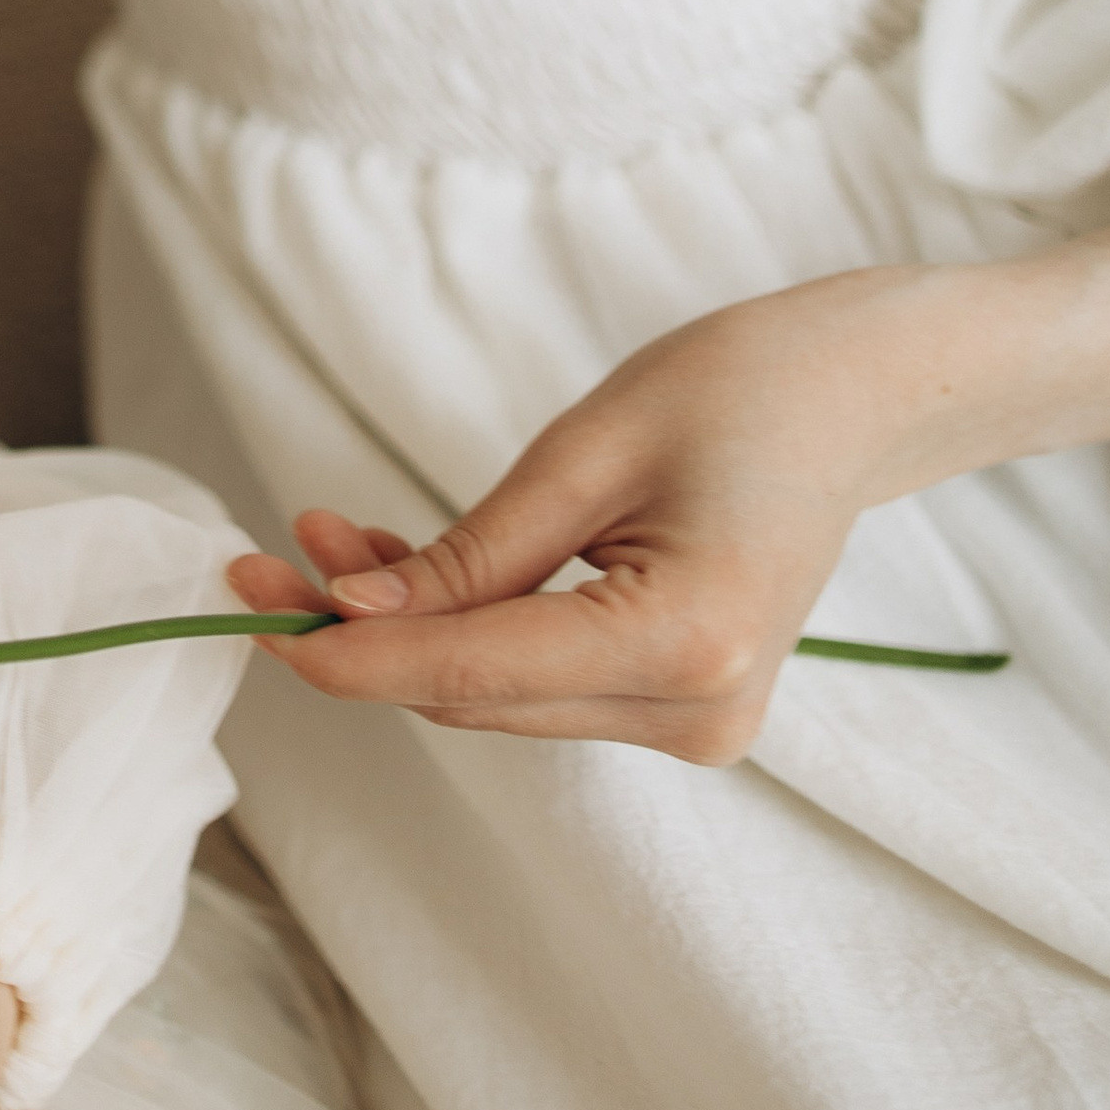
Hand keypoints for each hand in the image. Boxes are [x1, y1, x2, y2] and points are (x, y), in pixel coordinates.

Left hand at [229, 270, 958, 765]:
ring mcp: (697, 723)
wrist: (862, 396)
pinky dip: (465, 632)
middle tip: (269, 546)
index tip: (247, 601)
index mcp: (683, 645)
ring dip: (406, 628)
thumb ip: (470, 551)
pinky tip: (400, 567)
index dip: (345, 650)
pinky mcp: (682, 707)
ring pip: (496, 698)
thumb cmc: (744, 387)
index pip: (470, 675)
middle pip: (474, 697)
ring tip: (327, 533)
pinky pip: (538, 682)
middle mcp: (696, 713)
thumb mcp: (586, 450)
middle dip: (361, 629)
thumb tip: (348, 608)